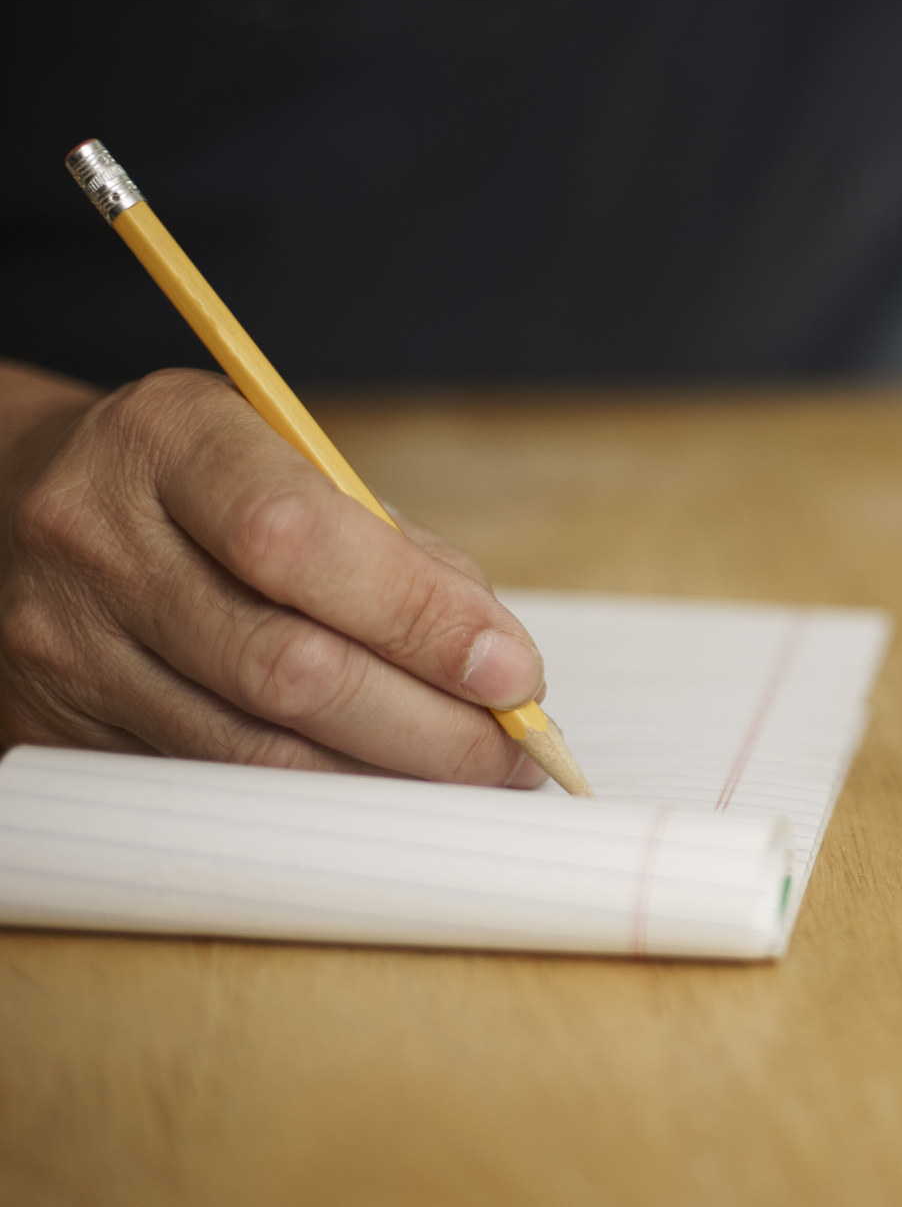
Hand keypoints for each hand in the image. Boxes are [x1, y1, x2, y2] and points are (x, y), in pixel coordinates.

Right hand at [0, 367, 546, 783]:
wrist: (18, 500)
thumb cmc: (198, 485)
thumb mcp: (291, 463)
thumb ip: (396, 551)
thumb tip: (496, 662)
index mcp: (169, 440)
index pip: (301, 540)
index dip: (420, 619)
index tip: (513, 674)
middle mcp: (98, 539)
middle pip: (286, 666)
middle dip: (429, 725)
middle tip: (516, 753)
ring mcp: (66, 642)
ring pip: (249, 748)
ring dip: (384, 776)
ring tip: (469, 778)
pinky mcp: (55, 727)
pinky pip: (208, 783)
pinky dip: (313, 796)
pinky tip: (377, 788)